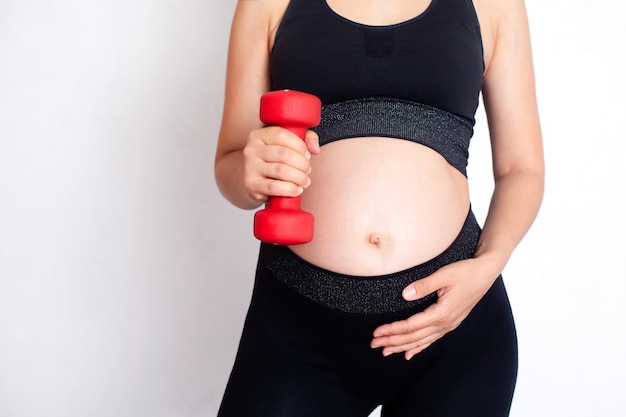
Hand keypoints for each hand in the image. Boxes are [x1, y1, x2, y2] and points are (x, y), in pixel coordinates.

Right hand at [243, 127, 319, 201]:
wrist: (256, 180)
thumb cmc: (275, 160)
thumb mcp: (288, 144)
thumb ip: (306, 138)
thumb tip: (314, 148)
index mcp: (259, 135)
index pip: (282, 135)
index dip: (300, 146)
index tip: (307, 154)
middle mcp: (251, 149)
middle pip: (284, 154)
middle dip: (302, 164)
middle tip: (307, 170)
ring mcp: (249, 167)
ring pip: (281, 171)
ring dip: (299, 177)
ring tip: (304, 181)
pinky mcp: (251, 184)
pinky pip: (274, 187)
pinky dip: (290, 189)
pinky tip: (296, 189)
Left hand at [370, 258, 497, 359]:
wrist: (485, 274)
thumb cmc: (465, 272)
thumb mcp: (444, 275)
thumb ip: (424, 285)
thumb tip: (405, 294)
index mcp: (441, 313)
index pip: (411, 326)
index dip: (392, 330)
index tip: (377, 332)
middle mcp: (445, 323)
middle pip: (413, 337)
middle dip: (392, 341)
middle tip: (374, 344)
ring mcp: (448, 325)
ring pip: (421, 341)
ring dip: (402, 347)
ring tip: (385, 351)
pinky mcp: (450, 323)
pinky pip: (431, 340)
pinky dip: (419, 348)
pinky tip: (409, 354)